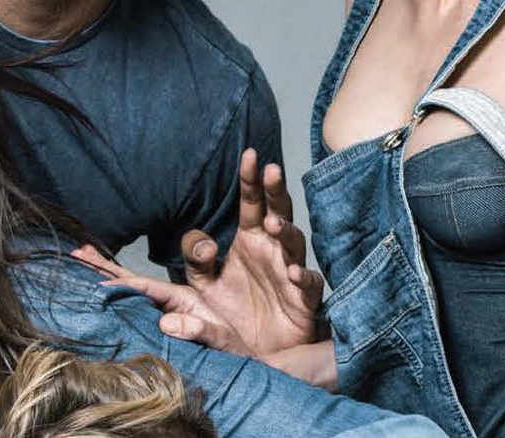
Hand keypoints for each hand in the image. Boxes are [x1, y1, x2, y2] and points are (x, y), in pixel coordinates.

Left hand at [73, 149, 323, 357]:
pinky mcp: (303, 300)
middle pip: (278, 210)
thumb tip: (201, 243)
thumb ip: (196, 263)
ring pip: (295, 243)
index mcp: (249, 239)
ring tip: (271, 224)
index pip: (251, 201)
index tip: (248, 154)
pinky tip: (293, 273)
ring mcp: (290, 271)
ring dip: (286, 231)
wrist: (259, 351)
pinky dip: (303, 277)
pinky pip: (308, 285)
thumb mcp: (203, 286)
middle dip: (275, 190)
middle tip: (270, 170)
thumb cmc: (234, 309)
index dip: (251, 179)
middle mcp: (272, 249)